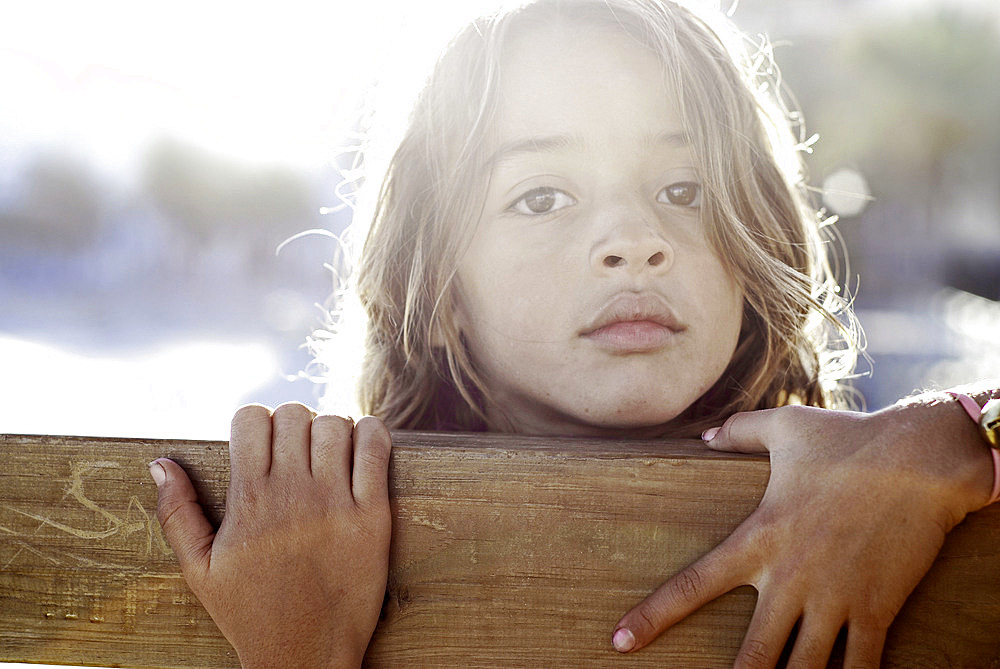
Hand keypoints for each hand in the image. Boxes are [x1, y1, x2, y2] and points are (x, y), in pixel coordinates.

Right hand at [150, 403, 391, 668]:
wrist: (304, 657)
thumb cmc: (251, 613)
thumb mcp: (199, 569)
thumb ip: (177, 512)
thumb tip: (160, 463)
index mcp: (248, 498)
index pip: (250, 418)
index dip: (256, 422)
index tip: (264, 443)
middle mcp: (291, 492)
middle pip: (294, 414)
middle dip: (294, 423)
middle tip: (299, 449)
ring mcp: (334, 501)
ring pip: (334, 423)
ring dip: (332, 428)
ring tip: (331, 451)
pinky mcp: (372, 515)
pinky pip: (376, 447)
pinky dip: (372, 432)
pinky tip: (363, 441)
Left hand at [613, 402, 993, 667]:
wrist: (920, 457)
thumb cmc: (848, 438)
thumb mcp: (785, 426)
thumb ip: (738, 431)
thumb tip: (704, 433)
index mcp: (758, 538)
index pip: (693, 584)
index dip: (654, 617)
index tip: (621, 641)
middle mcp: (790, 577)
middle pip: (751, 653)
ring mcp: (833, 598)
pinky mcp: (875, 609)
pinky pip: (860, 667)